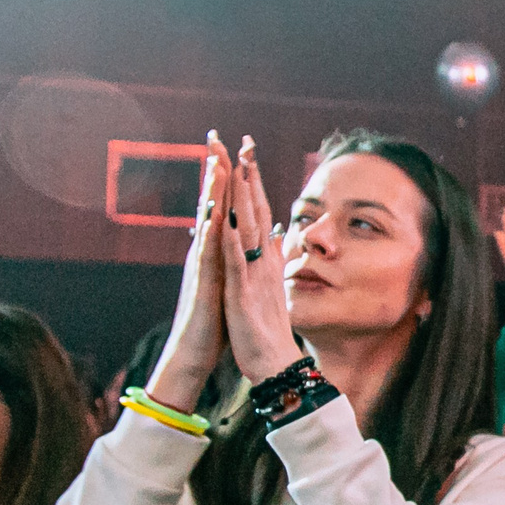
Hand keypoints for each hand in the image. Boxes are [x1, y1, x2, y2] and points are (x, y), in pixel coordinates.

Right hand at [151, 132, 232, 410]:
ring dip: (211, 191)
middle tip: (216, 137)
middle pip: (211, 203)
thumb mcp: (228, 281)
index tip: (235, 149)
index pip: (223, 206)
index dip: (228, 178)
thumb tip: (239, 241)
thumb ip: (232, 258)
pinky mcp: (203, 281)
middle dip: (215, 170)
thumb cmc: (213, 319)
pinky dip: (211, 230)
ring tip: (215, 161)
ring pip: (207, 220)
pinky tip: (213, 212)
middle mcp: (205, 251)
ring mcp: (201, 264)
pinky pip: (207, 252)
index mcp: (215, 250)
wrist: (194, 351)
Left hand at [220, 137, 299, 382]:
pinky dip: (232, 238)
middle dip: (248, 175)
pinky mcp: (242, 292)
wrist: (274, 362)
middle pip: (256, 210)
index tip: (247, 151)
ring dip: (241, 197)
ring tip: (236, 166)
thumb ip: (275, 256)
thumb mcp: (271, 285)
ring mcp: (253, 274)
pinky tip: (225, 219)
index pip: (260, 211)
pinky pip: (237, 261)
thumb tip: (279, 233)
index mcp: (265, 258)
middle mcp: (262, 260)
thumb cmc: (268, 328)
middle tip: (243, 142)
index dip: (253, 181)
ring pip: (247, 228)